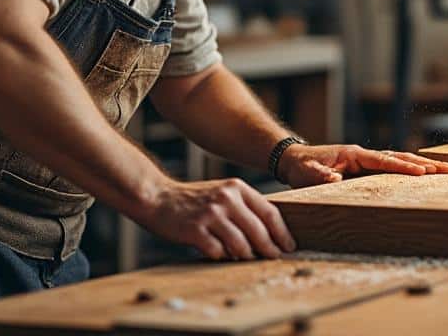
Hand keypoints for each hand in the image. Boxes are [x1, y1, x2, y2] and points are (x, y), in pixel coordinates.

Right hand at [140, 178, 295, 260]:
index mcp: (237, 188)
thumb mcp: (222, 193)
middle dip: (270, 248)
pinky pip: (218, 251)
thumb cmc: (194, 200)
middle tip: (274, 258)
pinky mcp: (195, 229)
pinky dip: (223, 256)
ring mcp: (210, 214)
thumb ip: (244, 207)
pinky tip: (221, 255)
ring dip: (246, 256)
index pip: (269, 212)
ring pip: (241, 244)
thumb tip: (270, 233)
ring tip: (247, 259)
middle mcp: (226, 199)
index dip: (282, 232)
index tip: (289, 246)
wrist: (158, 198)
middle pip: (259, 230)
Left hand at [277, 144, 447, 187]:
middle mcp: (364, 154)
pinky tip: (426, 174)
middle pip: (400, 157)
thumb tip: (336, 178)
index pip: (383, 161)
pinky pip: (393, 166)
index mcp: (354, 154)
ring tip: (446, 170)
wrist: (295, 159)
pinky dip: (411, 168)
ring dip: (423, 164)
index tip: (423, 173)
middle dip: (425, 163)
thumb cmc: (301, 167)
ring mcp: (367, 159)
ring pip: (400, 160)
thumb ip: (320, 175)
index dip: (403, 168)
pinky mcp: (367, 167)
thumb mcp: (306, 173)